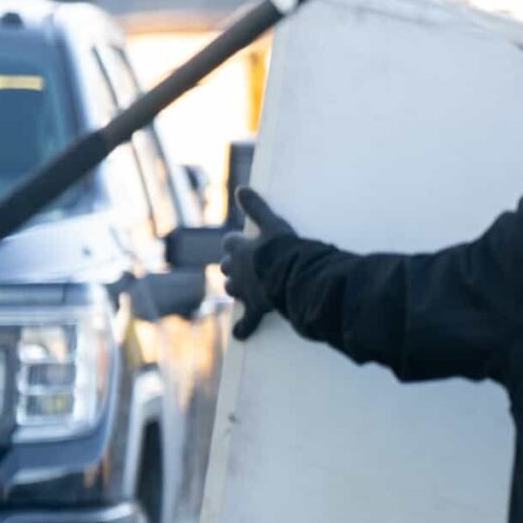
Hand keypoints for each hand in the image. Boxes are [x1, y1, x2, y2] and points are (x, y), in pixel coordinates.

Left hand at [221, 188, 296, 340]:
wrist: (294, 278)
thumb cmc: (285, 250)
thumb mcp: (273, 224)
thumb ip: (257, 207)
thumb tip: (242, 188)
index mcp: (241, 250)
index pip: (230, 243)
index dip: (235, 243)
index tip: (241, 243)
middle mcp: (238, 271)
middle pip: (228, 266)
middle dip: (233, 266)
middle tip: (244, 265)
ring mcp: (246, 291)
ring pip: (232, 289)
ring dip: (236, 288)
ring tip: (243, 289)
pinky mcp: (256, 308)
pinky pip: (247, 321)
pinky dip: (244, 328)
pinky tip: (240, 334)